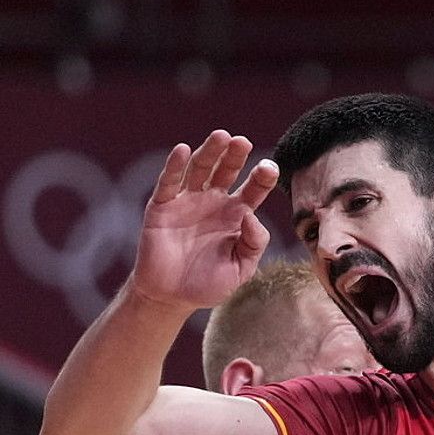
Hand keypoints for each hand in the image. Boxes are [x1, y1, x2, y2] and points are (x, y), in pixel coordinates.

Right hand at [133, 131, 278, 310]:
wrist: (171, 298)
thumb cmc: (209, 283)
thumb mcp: (242, 268)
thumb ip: (253, 243)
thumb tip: (252, 215)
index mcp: (237, 215)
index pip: (254, 189)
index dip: (262, 178)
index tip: (269, 168)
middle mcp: (214, 202)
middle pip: (227, 171)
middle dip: (235, 156)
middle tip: (243, 141)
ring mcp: (188, 201)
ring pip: (200, 169)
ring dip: (210, 152)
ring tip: (221, 136)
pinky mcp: (162, 206)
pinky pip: (169, 182)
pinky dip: (174, 165)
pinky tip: (182, 150)